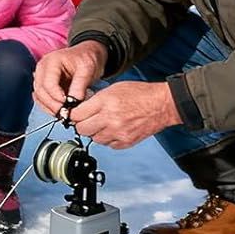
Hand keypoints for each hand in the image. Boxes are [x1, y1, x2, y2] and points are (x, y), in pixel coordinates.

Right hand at [33, 40, 108, 114]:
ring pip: (39, 97)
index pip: (48, 83)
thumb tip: (74, 103)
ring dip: (50, 108)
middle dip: (53, 105)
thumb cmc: (87, 58)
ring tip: (66, 114)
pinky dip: (50, 107)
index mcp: (52, 61)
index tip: (69, 105)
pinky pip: (42, 99)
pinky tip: (62, 111)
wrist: (87, 54)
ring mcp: (42, 77)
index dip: (57, 97)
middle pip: (40, 92)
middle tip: (67, 114)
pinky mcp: (45, 85)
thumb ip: (80, 85)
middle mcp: (42, 69)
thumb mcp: (87, 68)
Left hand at [61, 81, 178, 149]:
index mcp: (105, 102)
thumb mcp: (114, 88)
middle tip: (85, 120)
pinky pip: (108, 145)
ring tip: (102, 123)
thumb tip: (82, 108)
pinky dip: (108, 139)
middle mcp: (110, 118)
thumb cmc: (140, 93)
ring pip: (94, 139)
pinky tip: (113, 129)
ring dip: (95, 132)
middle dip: (81, 124)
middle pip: (82, 129)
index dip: (73, 114)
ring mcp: (118, 132)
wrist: (161, 105)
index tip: (74, 114)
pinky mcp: (126, 142)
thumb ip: (96, 99)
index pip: (77, 114)